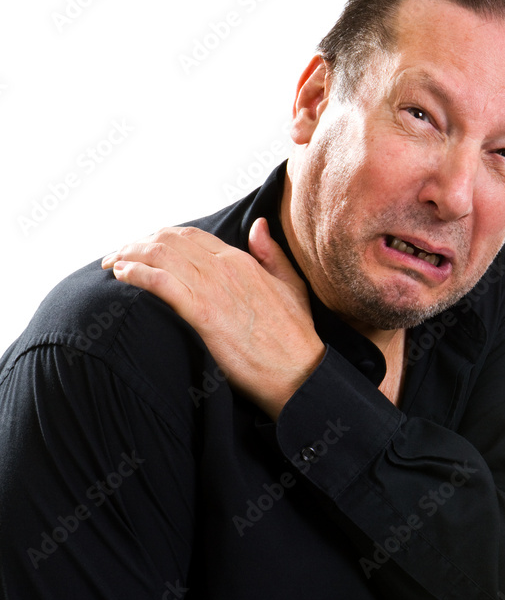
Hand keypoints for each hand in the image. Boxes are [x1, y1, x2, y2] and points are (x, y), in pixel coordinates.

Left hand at [101, 219, 324, 419]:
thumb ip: (271, 254)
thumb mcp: (291, 286)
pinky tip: (122, 276)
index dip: (161, 237)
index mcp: (242, 261)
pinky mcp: (204, 314)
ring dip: (129, 255)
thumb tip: (257, 225)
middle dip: (137, 244)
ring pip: (161, 256)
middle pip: (170, 241)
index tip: (141, 248)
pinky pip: (162, 283)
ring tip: (111, 264)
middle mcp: (225, 268)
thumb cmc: (295, 338)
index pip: (191, 237)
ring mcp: (214, 290)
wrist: (299, 374)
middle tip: (117, 256)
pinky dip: (137, 274)